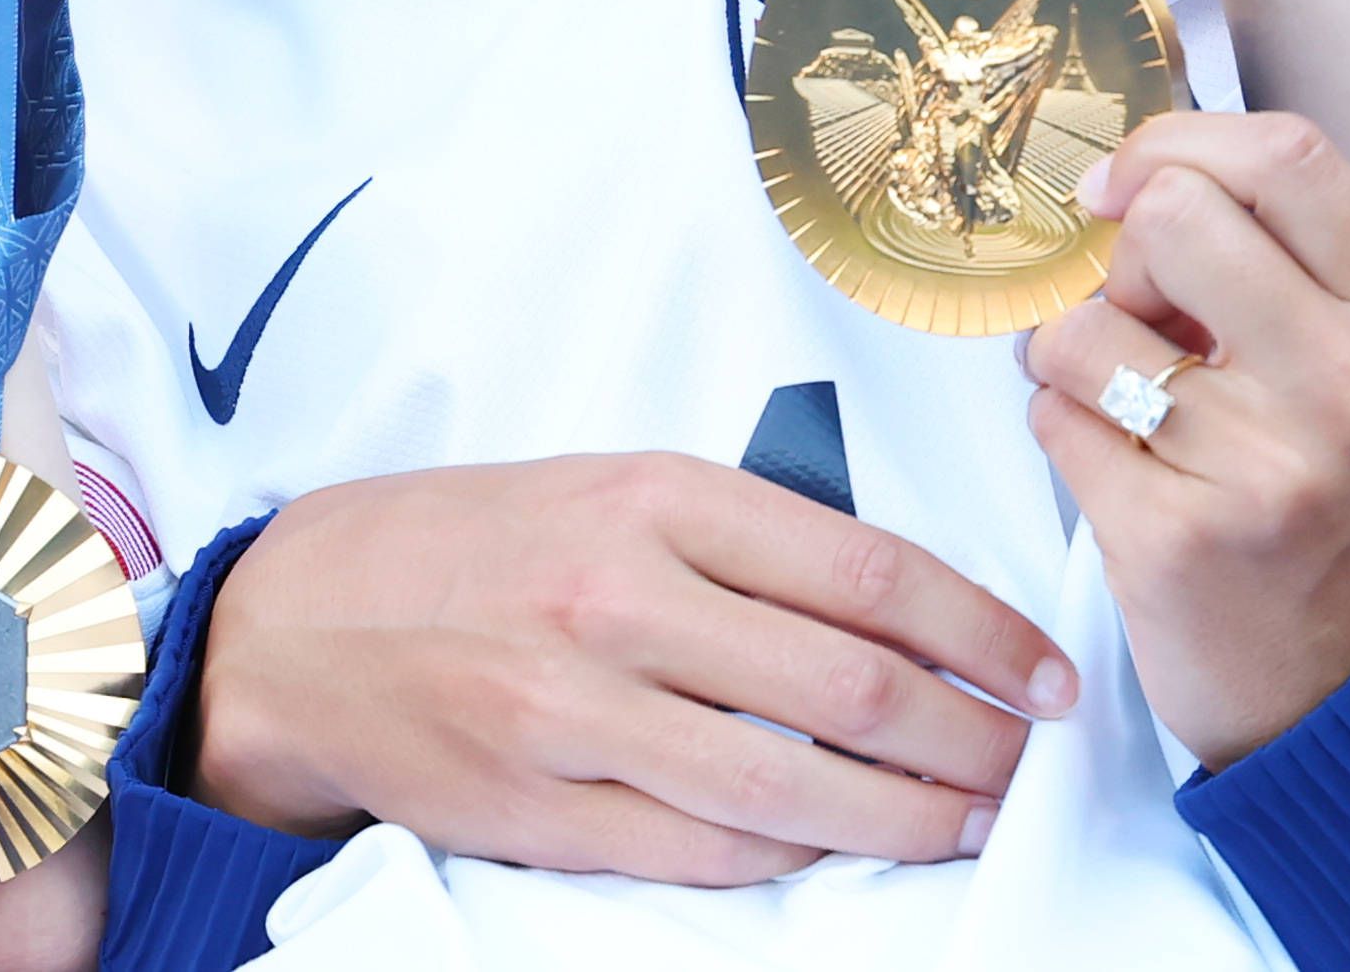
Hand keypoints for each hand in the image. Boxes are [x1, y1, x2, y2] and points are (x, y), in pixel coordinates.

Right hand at [192, 454, 1081, 878]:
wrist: (302, 623)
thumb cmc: (474, 546)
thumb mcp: (610, 490)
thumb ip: (743, 540)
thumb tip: (899, 610)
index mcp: (654, 499)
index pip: (867, 572)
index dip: (981, 632)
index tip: (1047, 673)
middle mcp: (622, 600)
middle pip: (848, 687)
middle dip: (969, 738)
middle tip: (1031, 761)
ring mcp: (578, 713)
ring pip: (789, 788)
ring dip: (907, 818)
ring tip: (971, 823)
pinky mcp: (543, 808)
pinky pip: (706, 852)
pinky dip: (793, 859)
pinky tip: (843, 851)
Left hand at [1023, 112, 1349, 767]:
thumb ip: (1285, 263)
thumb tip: (1136, 173)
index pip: (1285, 156)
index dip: (1180, 141)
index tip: (1129, 181)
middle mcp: (1346, 388)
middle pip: (1171, 216)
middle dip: (1122, 253)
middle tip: (1139, 312)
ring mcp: (1257, 470)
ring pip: (1084, 326)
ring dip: (1074, 353)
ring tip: (1127, 401)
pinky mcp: (1169, 543)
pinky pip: (1055, 421)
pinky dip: (1066, 430)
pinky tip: (1123, 469)